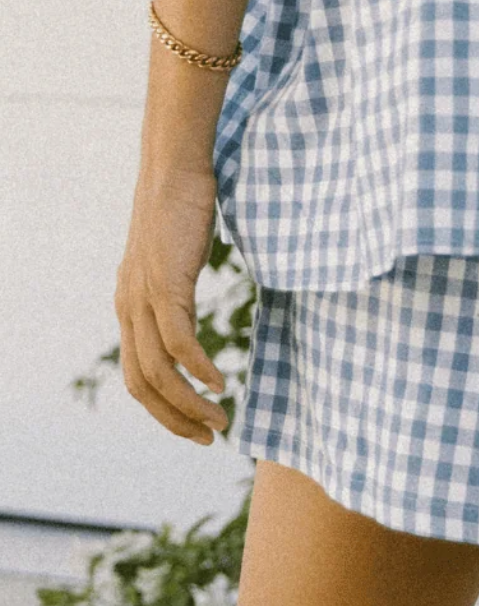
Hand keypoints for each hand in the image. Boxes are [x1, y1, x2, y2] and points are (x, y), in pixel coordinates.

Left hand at [114, 167, 228, 446]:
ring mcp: (143, 296)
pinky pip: (178, 341)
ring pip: (159, 370)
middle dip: (175, 420)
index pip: (139, 378)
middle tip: (210, 437)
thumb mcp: (176, 264)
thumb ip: (177, 296)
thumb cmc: (183, 214)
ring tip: (221, 419)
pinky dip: (199, 369)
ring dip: (190, 403)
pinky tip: (221, 382)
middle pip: (143, 385)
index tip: (199, 427)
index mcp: (130, 307)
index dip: (166, 412)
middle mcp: (129, 307)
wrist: (174, 168)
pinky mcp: (164, 282)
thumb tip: (195, 319)